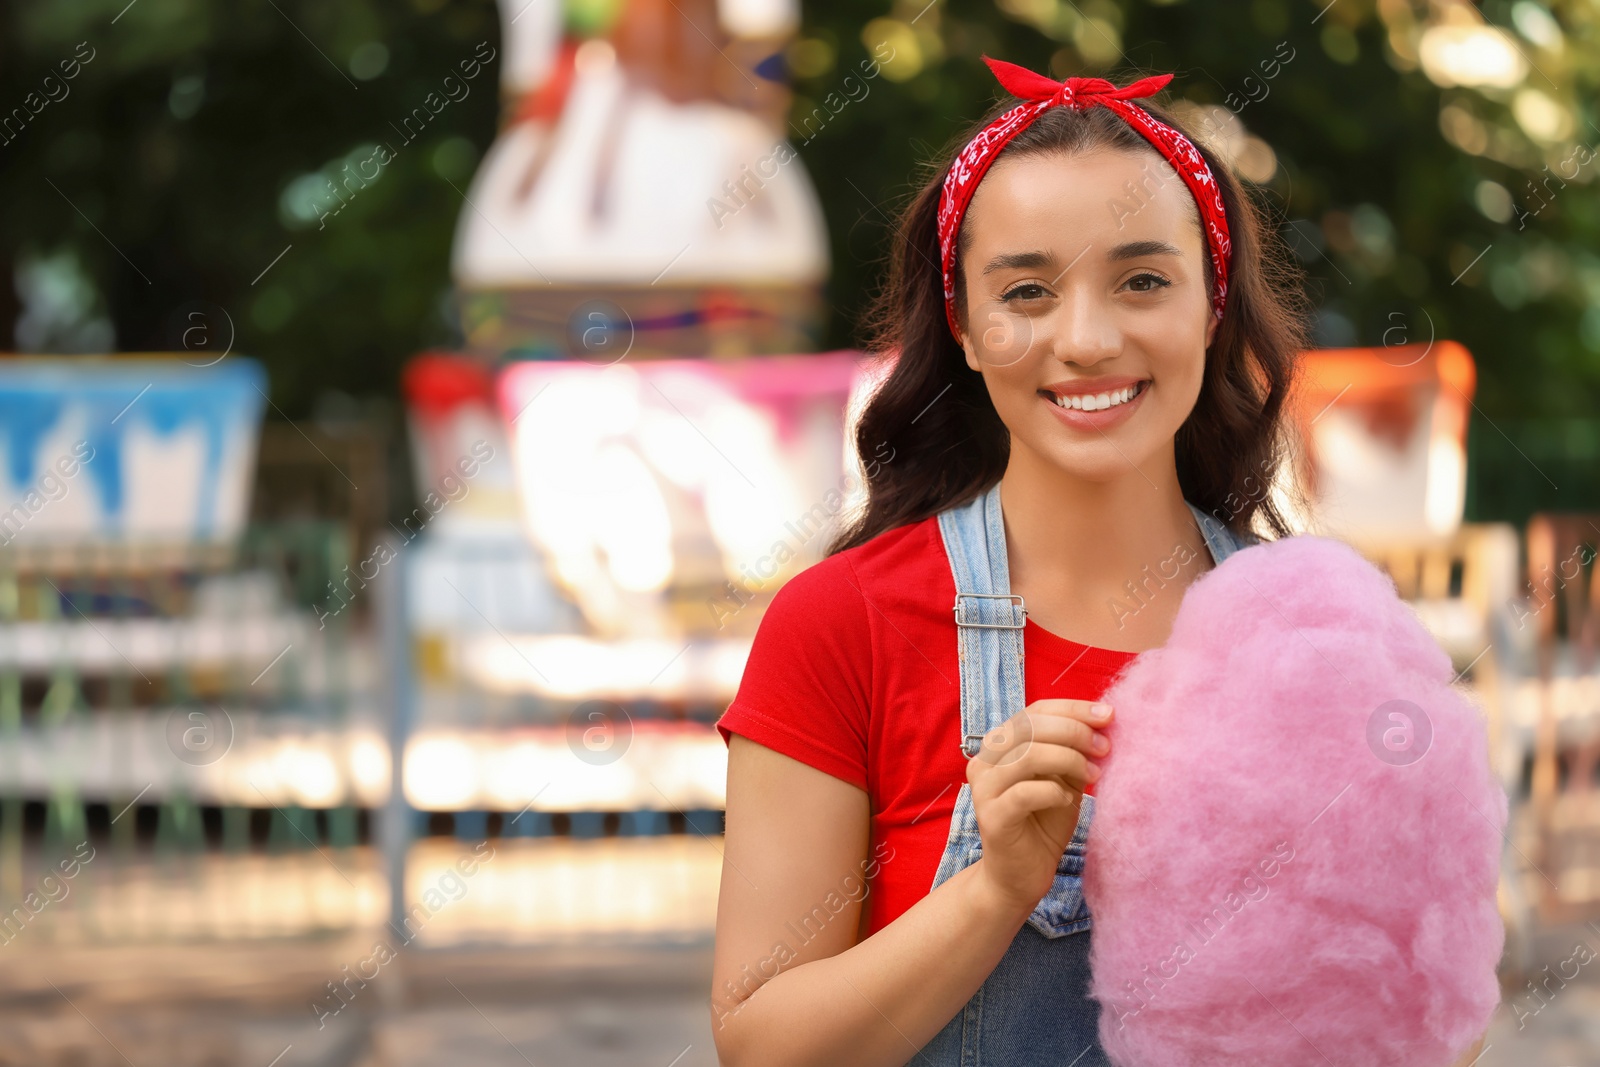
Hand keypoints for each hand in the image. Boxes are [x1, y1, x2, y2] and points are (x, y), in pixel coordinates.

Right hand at [967, 699, 1112, 917]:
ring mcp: (983, 789)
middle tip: (1105, 747)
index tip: (1109, 715)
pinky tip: (1068, 799)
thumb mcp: (1064, 779)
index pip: (1036, 711)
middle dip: (1075, 731)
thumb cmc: (1043, 824)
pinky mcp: (991, 817)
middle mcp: (985, 760)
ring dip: (1068, 759)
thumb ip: (1074, 751)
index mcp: (1001, 744)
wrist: (1021, 876)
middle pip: (1030, 726)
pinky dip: (1052, 791)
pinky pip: (1024, 793)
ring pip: (1026, 755)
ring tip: (1093, 774)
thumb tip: (1104, 722)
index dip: (1073, 708)